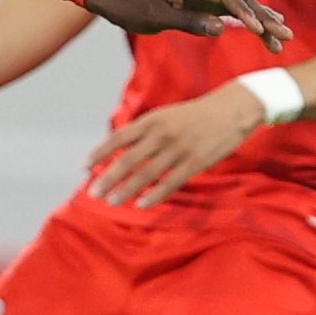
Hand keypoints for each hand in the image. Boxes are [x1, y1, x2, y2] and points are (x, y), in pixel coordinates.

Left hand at [82, 0, 287, 50]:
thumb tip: (221, 28)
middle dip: (265, 18)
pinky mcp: (202, 1)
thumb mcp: (157, 17)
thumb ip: (188, 21)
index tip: (260, 31)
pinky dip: (247, 20)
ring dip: (261, 20)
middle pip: (240, 0)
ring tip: (283, 36)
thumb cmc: (133, 7)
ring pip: (239, 5)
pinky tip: (263, 30)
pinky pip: (229, 10)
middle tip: (286, 35)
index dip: (247, 14)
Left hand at [85, 82, 269, 208]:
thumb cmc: (193, 116)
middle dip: (108, 178)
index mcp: (151, 121)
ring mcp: (178, 148)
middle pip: (128, 160)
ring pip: (147, 174)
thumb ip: (142, 131)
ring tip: (112, 202)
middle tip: (93, 194)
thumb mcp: (164, 115)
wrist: (231, 109)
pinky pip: (171, 182)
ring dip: (126, 190)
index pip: (118, 138)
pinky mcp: (196, 161)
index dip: (100, 153)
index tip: (84, 167)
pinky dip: (155, 195)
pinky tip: (141, 204)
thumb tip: (118, 150)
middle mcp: (161, 134)